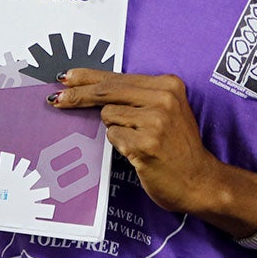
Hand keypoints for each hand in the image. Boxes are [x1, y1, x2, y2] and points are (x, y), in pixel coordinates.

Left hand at [49, 68, 222, 213]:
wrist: (200, 180)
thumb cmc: (177, 147)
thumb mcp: (165, 110)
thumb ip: (135, 96)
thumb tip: (90, 88)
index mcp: (168, 84)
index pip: (118, 76)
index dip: (88, 77)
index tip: (65, 77)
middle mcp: (163, 97)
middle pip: (106, 91)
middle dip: (78, 95)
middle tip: (56, 98)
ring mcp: (155, 120)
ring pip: (108, 116)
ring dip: (115, 129)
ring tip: (139, 141)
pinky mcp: (145, 143)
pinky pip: (113, 137)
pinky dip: (120, 145)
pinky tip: (139, 152)